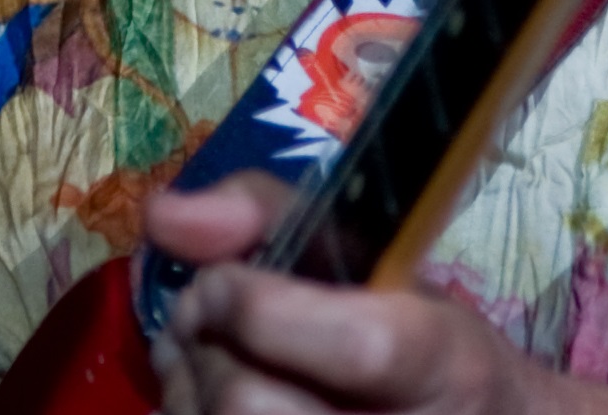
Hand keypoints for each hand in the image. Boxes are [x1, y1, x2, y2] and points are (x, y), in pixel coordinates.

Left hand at [140, 181, 607, 414]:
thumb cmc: (417, 339)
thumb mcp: (374, 257)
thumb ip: (268, 212)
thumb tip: (165, 214)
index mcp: (442, 363)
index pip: (357, 347)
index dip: (258, 306)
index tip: (225, 282)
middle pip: (252, 402)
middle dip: (205, 345)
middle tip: (206, 317)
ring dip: (186, 384)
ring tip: (211, 357)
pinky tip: (211, 402)